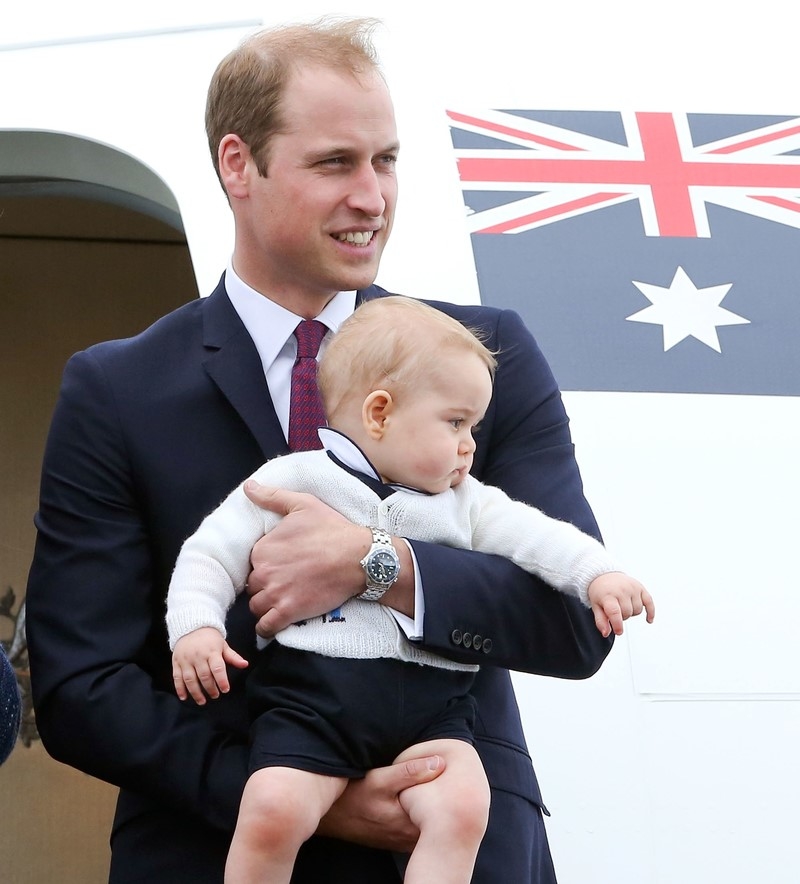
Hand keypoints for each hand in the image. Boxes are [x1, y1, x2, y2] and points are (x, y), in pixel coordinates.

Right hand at [172, 627, 248, 704]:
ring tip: (202, 701)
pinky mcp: (176, 662)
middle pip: (204, 676)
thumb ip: (233, 657)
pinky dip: (180, 688)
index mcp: (212, 651)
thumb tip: (245, 665)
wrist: (191, 627)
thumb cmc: (210, 639)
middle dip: (210, 688)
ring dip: (196, 692)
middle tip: (215, 695)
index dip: (222, 680)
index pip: (217, 668)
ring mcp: (185, 659)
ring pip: (190, 679)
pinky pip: (177, 677)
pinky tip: (184, 697)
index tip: (225, 690)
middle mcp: (198, 656)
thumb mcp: (223, 645)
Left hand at [243, 480, 370, 637]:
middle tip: (284, 583)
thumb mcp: (303, 505)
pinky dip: (268, 627)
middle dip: (265, 585)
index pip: (251, 563)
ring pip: (256, 606)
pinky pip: (266, 627)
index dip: (265, 565)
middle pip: (252, 586)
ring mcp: (275, 594)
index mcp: (263, 548)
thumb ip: (272, 497)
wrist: (359, 557)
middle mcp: (264, 572)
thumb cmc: (332, 529)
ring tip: (282, 601)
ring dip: (266, 606)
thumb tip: (248, 487)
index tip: (280, 566)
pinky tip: (276, 621)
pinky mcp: (288, 612)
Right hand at [317, 754, 445, 851]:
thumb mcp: (379, 779)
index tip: (460, 775)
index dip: (453, 792)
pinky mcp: (397, 839)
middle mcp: (409, 835)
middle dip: (448, 801)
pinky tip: (426, 801)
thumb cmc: (353, 796)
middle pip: (439, 820)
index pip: (443, 810)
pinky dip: (425, 817)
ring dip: (437, 810)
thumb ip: (409, 772)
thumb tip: (439, 763)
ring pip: (430, 826)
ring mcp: (403, 840)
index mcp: (409, 820)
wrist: (329, 818)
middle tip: (456, 779)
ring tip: (445, 788)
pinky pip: (419, 829)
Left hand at [587, 572, 655, 636]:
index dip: (617, 624)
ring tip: (623, 606)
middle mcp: (621, 590)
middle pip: (627, 613)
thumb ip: (601, 621)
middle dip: (622, 616)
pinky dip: (650, 612)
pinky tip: (649, 620)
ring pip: (638, 610)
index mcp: (608, 595)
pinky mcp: (641, 587)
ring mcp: (632, 588)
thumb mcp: (595, 606)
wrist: (604, 575)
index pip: (614, 612)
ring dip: (632, 613)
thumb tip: (606, 633)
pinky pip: (650, 603)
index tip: (618, 632)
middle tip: (615, 610)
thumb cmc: (600, 591)